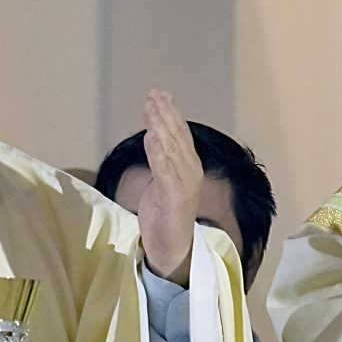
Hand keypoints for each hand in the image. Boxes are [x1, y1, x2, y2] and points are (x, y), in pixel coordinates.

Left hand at [136, 89, 204, 285]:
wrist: (173, 247)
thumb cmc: (166, 214)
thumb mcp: (165, 181)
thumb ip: (163, 160)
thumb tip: (155, 134)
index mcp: (189, 166)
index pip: (180, 134)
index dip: (171, 113)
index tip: (160, 93)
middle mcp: (190, 171)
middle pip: (176, 137)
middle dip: (164, 114)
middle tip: (153, 94)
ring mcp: (183, 185)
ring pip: (170, 149)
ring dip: (160, 127)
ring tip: (151, 108)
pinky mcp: (173, 198)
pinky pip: (164, 171)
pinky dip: (157, 153)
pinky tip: (150, 138)